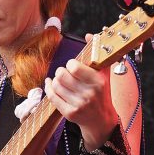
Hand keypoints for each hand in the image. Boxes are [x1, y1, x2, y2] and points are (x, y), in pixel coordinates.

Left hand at [44, 33, 118, 149]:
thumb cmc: (102, 92)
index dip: (70, 64)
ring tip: (60, 80)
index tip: (73, 66)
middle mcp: (89, 93)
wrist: (101, 119)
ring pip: (56, 86)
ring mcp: (79, 104)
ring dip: (55, 81)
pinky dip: (49, 88)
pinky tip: (50, 84)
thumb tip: (89, 35)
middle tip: (64, 73)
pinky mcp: (70, 113)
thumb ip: (97, 53)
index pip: (74, 67)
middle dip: (60, 72)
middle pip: (62, 75)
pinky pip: (52, 97)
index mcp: (98, 81)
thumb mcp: (104, 73)